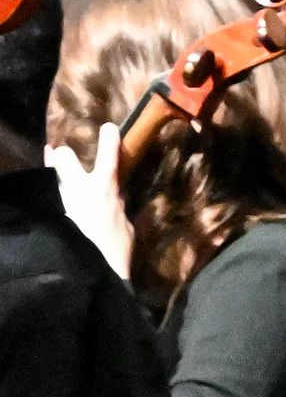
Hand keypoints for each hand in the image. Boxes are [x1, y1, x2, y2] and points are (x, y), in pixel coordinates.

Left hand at [47, 122, 132, 280]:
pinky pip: (48, 199)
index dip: (108, 138)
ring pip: (49, 177)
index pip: (108, 155)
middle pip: (62, 157)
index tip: (107, 127)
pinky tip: (50, 207)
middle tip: (61, 156)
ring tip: (52, 177)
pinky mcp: (50, 213)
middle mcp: (79, 188)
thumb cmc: (117, 250)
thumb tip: (115, 201)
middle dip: (61, 155)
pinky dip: (49, 200)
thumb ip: (118, 208)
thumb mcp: (126, 226)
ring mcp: (61, 199)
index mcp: (105, 189)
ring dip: (52, 177)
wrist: (91, 269)